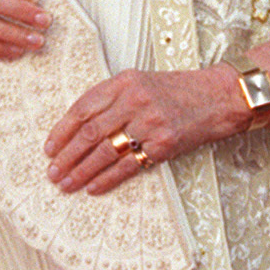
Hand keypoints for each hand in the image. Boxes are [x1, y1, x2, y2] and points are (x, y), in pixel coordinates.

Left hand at [44, 66, 241, 193]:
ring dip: (82, 171)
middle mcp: (135, 99)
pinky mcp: (164, 144)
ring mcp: (150, 122)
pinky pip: (128, 165)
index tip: (49, 147)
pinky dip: (107, 179)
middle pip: (90, 132)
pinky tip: (93, 187)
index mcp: (125, 81)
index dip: (62, 130)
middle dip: (67, 155)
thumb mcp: (142, 83)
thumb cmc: (180, 91)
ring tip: (66, 184)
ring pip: (105, 151)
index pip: (83, 107)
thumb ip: (113, 99)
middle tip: (53, 171)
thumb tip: (80, 128)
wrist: (219, 97)